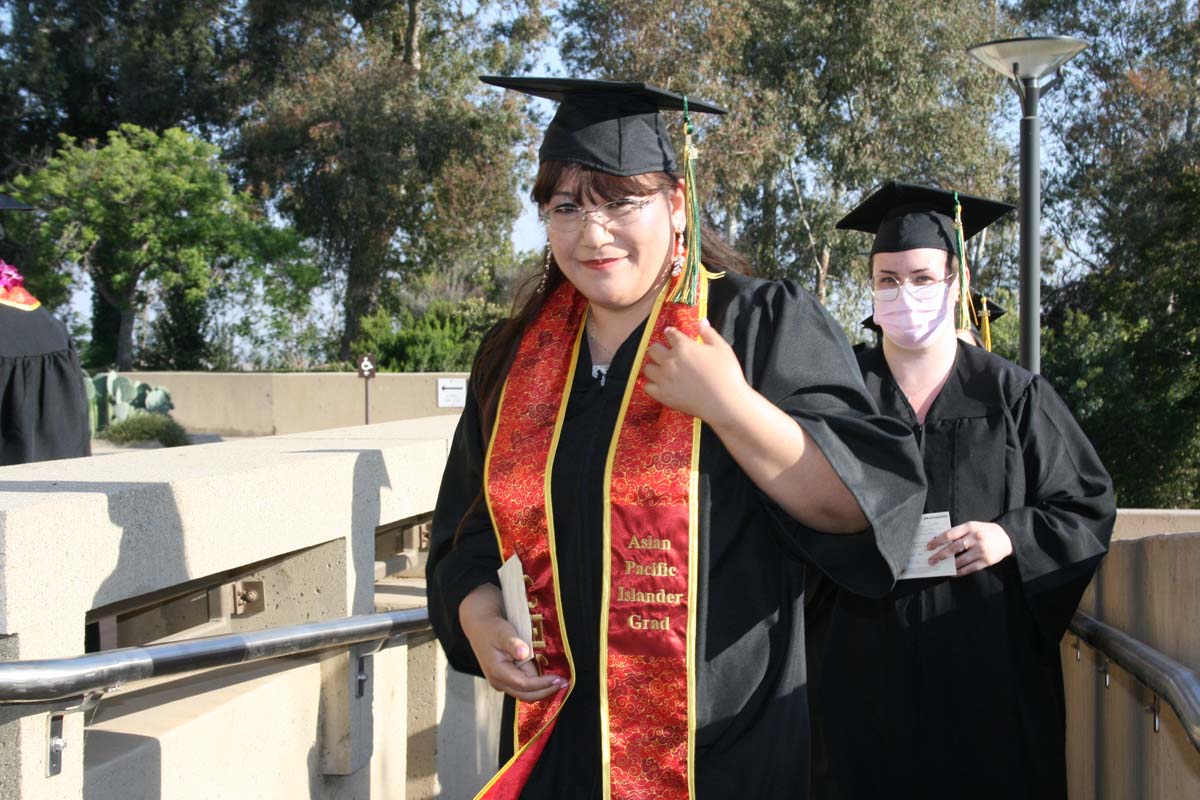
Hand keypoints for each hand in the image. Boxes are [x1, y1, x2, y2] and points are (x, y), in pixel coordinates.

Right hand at [458, 584, 565, 700]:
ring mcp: (501, 683)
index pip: (524, 685)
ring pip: (526, 693)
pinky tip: (549, 678)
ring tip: (560, 681)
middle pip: (526, 695)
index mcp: (497, 672)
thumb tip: (523, 653)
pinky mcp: (506, 679)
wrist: (480, 627)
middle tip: (565, 683)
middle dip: (546, 691)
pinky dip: (537, 685)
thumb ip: (513, 643)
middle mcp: (499, 682)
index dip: (543, 684)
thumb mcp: (503, 632)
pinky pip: (524, 687)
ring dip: (543, 689)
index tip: (559, 679)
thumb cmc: (492, 628)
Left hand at [643, 319, 748, 423]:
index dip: (671, 334)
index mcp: (683, 346)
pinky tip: (660, 385)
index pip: (670, 334)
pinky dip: (652, 385)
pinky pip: (647, 387)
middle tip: (666, 353)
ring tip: (662, 370)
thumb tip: (702, 322)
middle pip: (653, 349)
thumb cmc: (726, 374)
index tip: (671, 335)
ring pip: (648, 368)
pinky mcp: (662, 395)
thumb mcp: (722, 348)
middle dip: (659, 349)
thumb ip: (709, 334)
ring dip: (654, 366)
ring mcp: (664, 378)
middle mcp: (670, 360)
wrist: (724, 403)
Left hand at [927, 521, 1012, 575]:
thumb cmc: (985, 531)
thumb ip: (959, 532)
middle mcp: (976, 538)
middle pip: (953, 548)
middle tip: (931, 560)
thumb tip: (940, 542)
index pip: (950, 534)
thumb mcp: (973, 526)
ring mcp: (981, 550)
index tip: (929, 546)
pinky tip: (952, 573)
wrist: (1007, 538)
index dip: (937, 541)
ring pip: (960, 560)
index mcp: (970, 527)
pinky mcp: (986, 561)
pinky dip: (959, 572)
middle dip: (940, 555)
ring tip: (940, 567)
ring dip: (948, 565)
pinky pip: (969, 568)